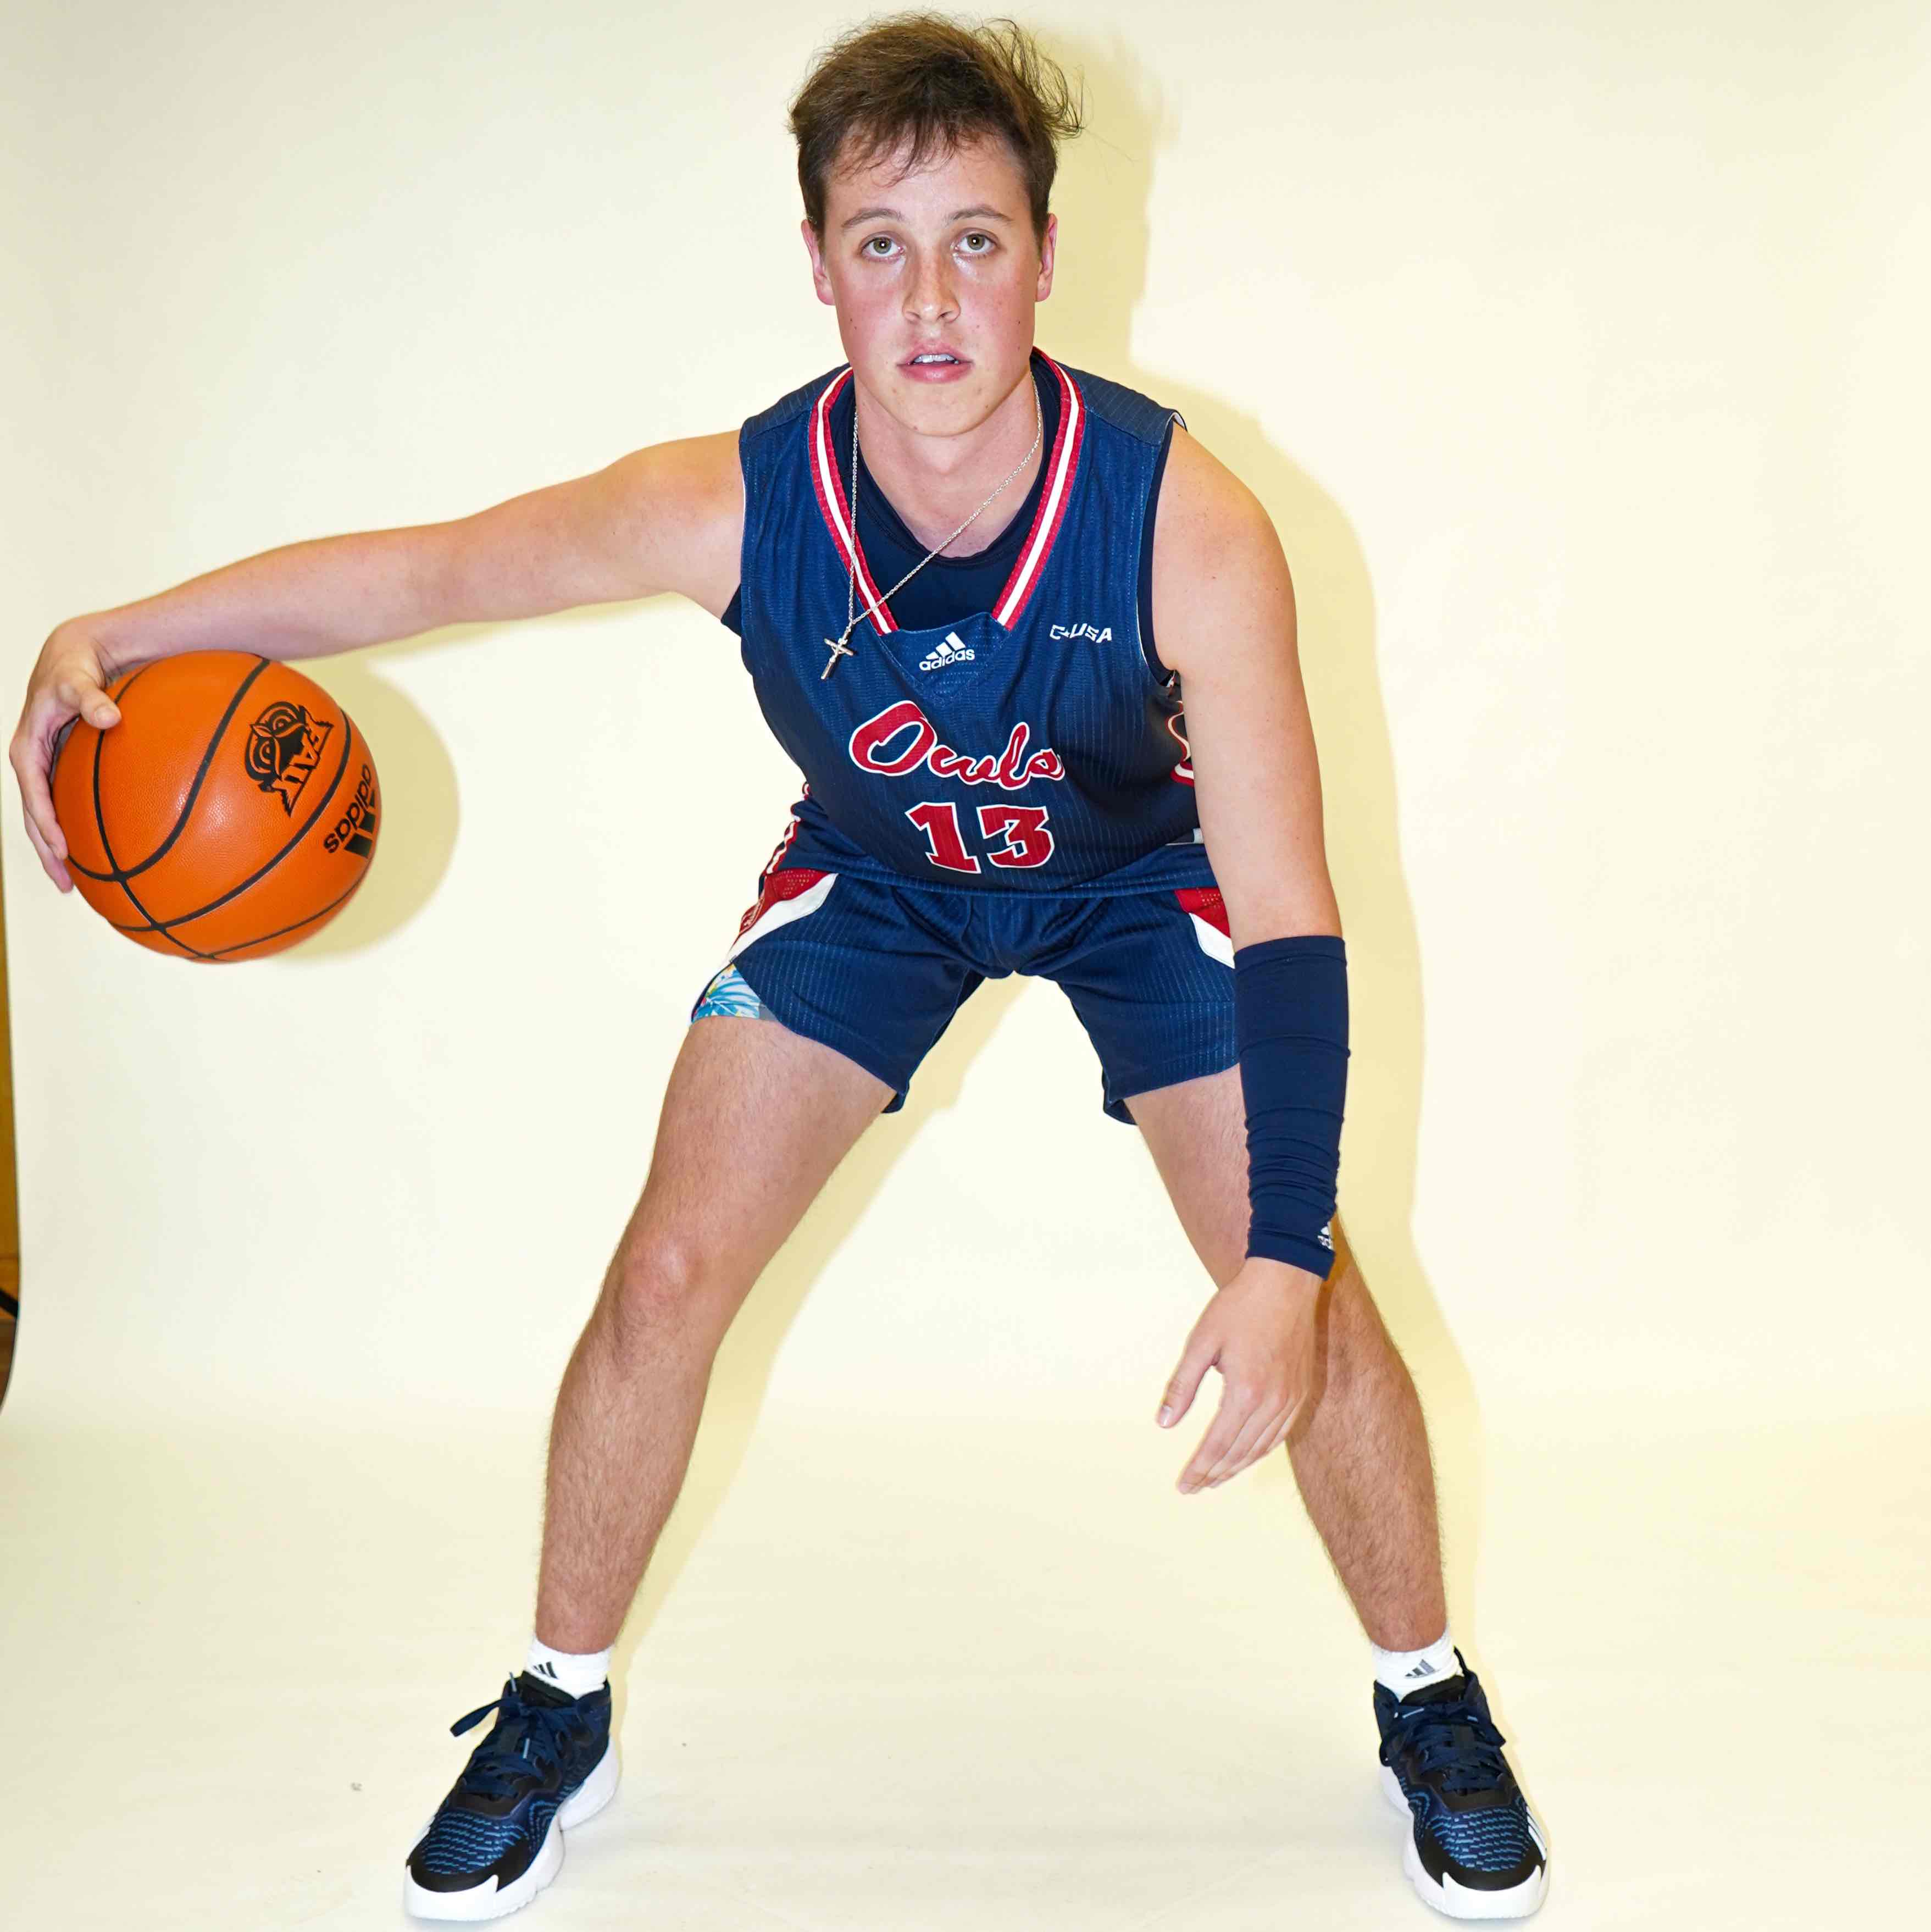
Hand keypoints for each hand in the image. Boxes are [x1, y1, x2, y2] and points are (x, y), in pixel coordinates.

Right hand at [9, 624, 124, 890]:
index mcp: (27, 748)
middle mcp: (32, 762)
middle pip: (35, 816)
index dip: (46, 824)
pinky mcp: (60, 768)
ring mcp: (45, 768)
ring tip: (75, 883)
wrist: (74, 655)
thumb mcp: (77, 681)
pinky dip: (73, 828)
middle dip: (48, 852)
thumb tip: (109, 717)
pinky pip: (63, 804)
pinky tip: (95, 850)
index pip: (34, 794)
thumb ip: (91, 698)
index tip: (63, 851)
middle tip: (67, 887)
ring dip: (57, 849)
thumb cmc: (74, 668)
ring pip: (47, 816)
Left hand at [1158, 1259, 1321, 1492]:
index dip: (1198, 1468)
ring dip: (1237, 1467)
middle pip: (1239, 1453)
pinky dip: (1260, 1450)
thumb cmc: (1239, 1307)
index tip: (1183, 1486)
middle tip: (1194, 1488)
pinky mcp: (1301, 1392)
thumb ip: (1182, 1386)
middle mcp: (1273, 1402)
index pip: (1217, 1445)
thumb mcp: (1201, 1342)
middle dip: (1214, 1474)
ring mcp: (1291, 1399)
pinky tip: (1246, 1455)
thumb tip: (1163, 1424)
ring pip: (1261, 1448)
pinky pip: (1280, 1434)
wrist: (1286, 1281)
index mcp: (1245, 1391)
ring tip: (1215, 1479)